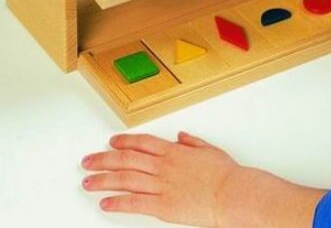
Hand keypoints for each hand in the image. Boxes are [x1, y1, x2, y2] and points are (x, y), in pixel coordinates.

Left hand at [81, 131, 237, 226]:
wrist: (231, 193)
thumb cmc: (224, 173)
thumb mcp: (209, 150)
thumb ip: (193, 142)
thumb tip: (181, 136)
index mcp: (174, 151)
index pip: (141, 143)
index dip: (124, 141)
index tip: (111, 142)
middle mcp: (163, 166)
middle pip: (126, 159)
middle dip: (104, 160)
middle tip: (88, 161)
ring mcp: (161, 185)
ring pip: (125, 180)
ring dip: (103, 180)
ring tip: (88, 182)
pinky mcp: (162, 206)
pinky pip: (134, 203)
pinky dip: (117, 203)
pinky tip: (104, 203)